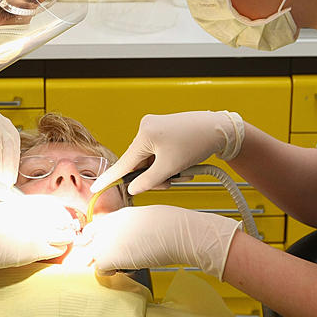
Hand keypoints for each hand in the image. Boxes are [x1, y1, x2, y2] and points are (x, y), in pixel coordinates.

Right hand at [0, 196, 78, 284]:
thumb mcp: (1, 206)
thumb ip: (20, 208)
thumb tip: (33, 214)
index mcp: (25, 201)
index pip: (56, 205)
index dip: (61, 214)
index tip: (60, 220)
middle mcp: (34, 213)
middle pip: (64, 220)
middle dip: (65, 227)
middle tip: (61, 233)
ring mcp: (36, 231)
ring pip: (66, 236)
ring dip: (63, 241)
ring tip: (54, 244)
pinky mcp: (33, 249)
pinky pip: (57, 251)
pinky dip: (55, 252)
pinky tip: (46, 253)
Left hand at [79, 205, 240, 280]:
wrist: (179, 233)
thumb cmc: (173, 226)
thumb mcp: (146, 220)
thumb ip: (130, 228)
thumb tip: (128, 239)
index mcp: (119, 214)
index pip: (93, 227)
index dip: (97, 239)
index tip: (103, 247)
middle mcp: (108, 225)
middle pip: (87, 241)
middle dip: (95, 251)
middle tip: (110, 259)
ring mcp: (106, 240)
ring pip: (90, 256)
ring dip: (102, 262)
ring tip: (120, 263)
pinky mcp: (108, 256)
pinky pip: (99, 269)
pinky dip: (109, 272)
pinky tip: (124, 268)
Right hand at [89, 111, 244, 195]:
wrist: (220, 128)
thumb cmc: (197, 143)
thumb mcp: (171, 167)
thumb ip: (149, 181)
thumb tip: (134, 188)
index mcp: (144, 134)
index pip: (123, 162)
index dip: (110, 178)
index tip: (96, 187)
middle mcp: (146, 127)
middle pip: (139, 163)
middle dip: (155, 176)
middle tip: (173, 181)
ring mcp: (155, 127)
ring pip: (151, 160)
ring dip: (164, 171)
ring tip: (184, 171)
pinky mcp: (164, 129)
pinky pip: (158, 152)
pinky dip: (168, 162)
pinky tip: (183, 164)